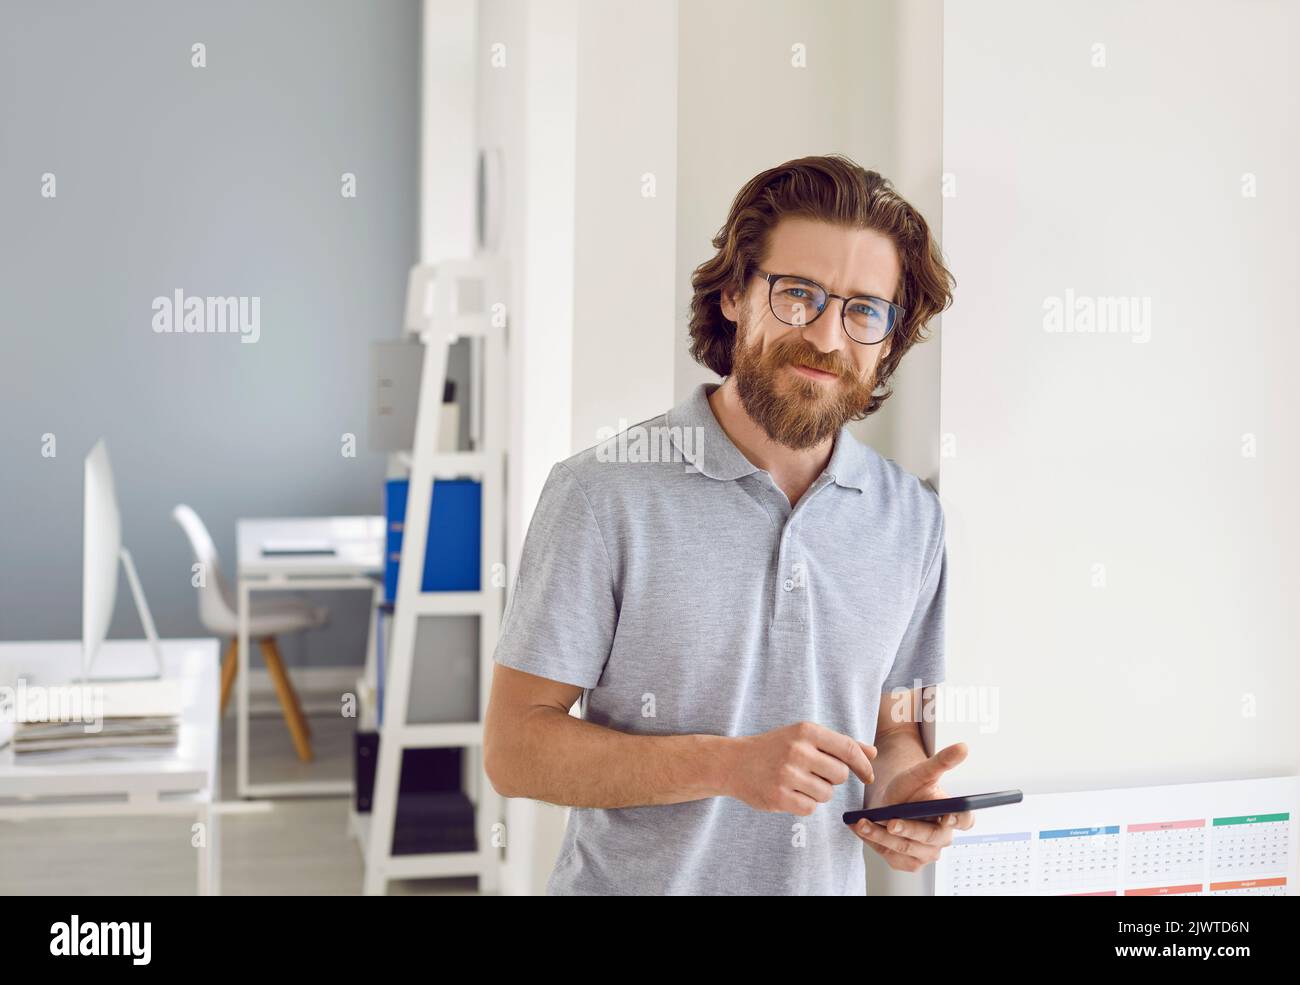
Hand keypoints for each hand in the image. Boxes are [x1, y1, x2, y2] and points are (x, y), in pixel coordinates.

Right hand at [724, 721, 875, 815]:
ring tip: (798, 782)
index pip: (848, 749)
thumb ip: (839, 744)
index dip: (863, 766)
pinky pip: (811, 808)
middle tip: (813, 772)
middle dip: (832, 778)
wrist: (733, 762)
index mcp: (806, 731)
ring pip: (827, 793)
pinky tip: (790, 793)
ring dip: (818, 792)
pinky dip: (805, 804)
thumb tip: (872, 753)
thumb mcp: (804, 737)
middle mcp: (797, 750)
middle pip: (840, 775)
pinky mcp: (779, 797)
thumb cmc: (774, 748)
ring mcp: (787, 774)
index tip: (868, 776)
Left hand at [851, 742, 973, 871]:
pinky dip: (876, 843)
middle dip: (909, 829)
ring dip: (884, 837)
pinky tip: (863, 830)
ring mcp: (927, 853)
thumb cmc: (909, 788)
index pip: (964, 820)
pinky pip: (894, 857)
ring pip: (908, 849)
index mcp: (952, 816)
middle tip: (890, 821)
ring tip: (864, 823)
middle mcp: (942, 838)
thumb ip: (942, 761)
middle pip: (930, 838)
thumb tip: (963, 747)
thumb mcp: (921, 773)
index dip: (958, 820)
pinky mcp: (909, 862)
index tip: (946, 817)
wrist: (889, 801)